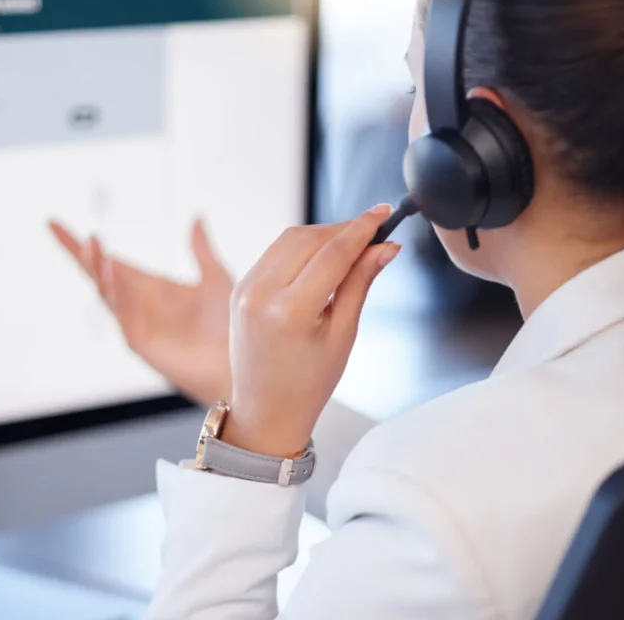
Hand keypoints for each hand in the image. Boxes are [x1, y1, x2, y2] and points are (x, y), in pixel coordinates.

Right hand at [49, 219, 233, 405]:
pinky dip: (115, 291)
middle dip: (78, 252)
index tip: (54, 223)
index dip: (84, 245)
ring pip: (105, 291)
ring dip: (97, 266)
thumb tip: (197, 217)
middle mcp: (136, 304)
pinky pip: (121, 313)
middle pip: (97, 274)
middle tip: (56, 227)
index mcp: (149, 287)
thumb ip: (202, 250)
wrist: (240, 364)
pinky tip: (113, 270)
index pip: (110, 261)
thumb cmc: (229, 327)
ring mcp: (135, 323)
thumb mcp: (216, 278)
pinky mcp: (140, 342)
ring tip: (92, 242)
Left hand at [224, 205, 400, 457]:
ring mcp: (244, 290)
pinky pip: (273, 253)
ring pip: (289, 239)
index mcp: (290, 311)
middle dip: (343, 229)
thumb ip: (360, 283)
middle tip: (374, 231)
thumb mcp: (343, 334)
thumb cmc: (308, 383)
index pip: (333, 253)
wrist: (266, 410)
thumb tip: (385, 247)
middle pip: (309, 238)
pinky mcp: (238, 289)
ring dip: (322, 234)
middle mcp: (261, 295)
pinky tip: (322, 255)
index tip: (383, 214)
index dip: (362, 229)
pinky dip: (300, 247)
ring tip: (352, 244)